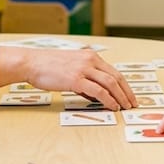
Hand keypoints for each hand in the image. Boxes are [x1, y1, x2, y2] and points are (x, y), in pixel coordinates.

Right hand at [0, 47, 136, 109]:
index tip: (130, 96)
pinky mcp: (76, 79)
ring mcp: (83, 69)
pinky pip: (98, 91)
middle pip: (116, 77)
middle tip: (132, 104)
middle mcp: (90, 60)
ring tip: (124, 107)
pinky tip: (112, 106)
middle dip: (126, 92)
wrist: (31, 63)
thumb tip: (97, 96)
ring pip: (110, 84)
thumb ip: (85, 80)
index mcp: (90, 56)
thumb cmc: (48, 67)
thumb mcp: (71, 68)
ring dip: (120, 97)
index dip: (124, 86)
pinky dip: (108, 99)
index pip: (114, 72)